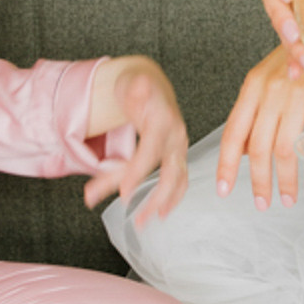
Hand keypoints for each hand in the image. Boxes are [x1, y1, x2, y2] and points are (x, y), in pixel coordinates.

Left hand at [84, 54, 188, 218]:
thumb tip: (140, 85)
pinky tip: (159, 213)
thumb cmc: (137, 85)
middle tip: (135, 218)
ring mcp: (179, 148)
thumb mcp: (132, 82)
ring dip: (160, 204)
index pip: (151, 151)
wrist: (151, 84)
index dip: (138, 172)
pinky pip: (178, 181)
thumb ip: (136, 88)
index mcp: (164, 121)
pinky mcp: (176, 157)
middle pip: (170, 173)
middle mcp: (176, 137)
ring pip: (175, 181)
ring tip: (142, 222)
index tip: (124, 192)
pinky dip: (170, 199)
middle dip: (155, 198)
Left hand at [215, 43, 303, 206]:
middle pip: (260, 148)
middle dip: (260, 182)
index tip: (224, 189)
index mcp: (253, 87)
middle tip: (263, 203)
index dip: (227, 165)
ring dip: (287, 180)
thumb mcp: (266, 80)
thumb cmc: (295, 58)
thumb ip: (253, 114)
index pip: (234, 133)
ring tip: (289, 197)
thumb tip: (245, 153)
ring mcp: (299, 95)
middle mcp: (273, 91)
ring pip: (287, 149)